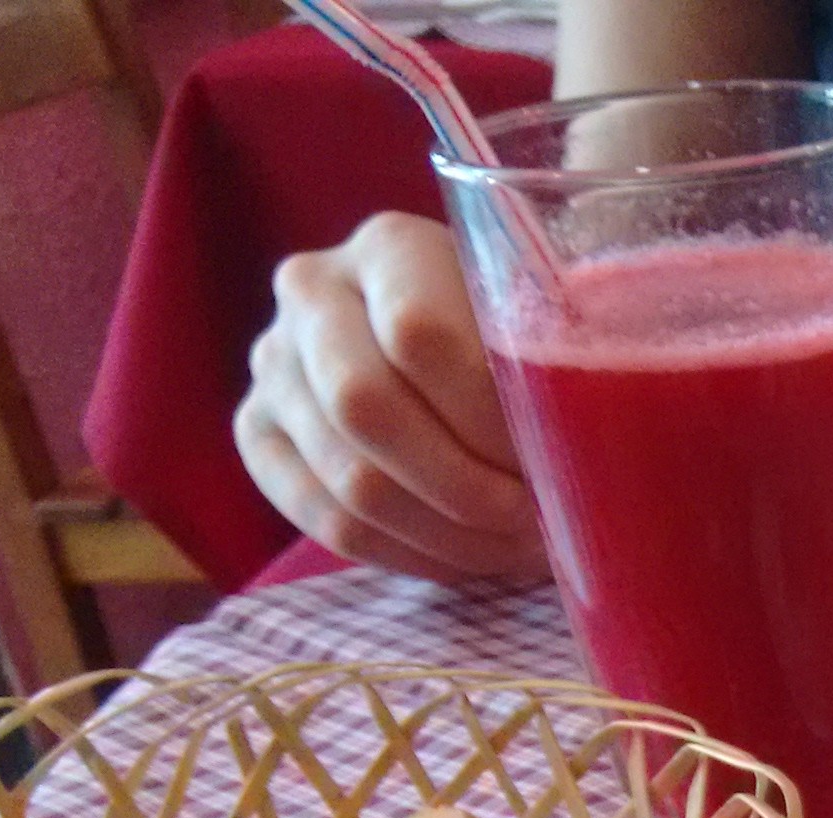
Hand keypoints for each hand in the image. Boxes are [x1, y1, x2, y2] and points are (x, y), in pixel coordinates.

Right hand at [236, 212, 548, 582]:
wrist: (451, 354)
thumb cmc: (519, 344)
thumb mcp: (541, 330)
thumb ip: (549, 367)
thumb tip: (573, 463)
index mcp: (389, 247)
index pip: (420, 337)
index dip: (490, 418)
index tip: (553, 465)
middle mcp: (312, 293)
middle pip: (366, 408)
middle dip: (468, 486)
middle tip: (538, 522)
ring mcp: (273, 364)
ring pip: (352, 479)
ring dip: (451, 534)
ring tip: (519, 547)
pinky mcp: (259, 435)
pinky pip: (331, 523)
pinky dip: (413, 554)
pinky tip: (470, 556)